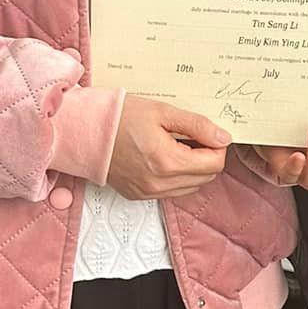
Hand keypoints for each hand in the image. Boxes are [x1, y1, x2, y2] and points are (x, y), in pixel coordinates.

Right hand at [105, 96, 231, 200]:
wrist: (84, 132)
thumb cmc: (119, 117)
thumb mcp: (162, 112)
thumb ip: (197, 125)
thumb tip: (223, 138)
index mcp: (168, 162)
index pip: (214, 164)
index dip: (217, 146)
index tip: (207, 133)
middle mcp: (159, 184)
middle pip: (205, 177)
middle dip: (206, 157)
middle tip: (191, 137)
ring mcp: (148, 193)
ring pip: (190, 187)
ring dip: (192, 169)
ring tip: (175, 146)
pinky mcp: (139, 195)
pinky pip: (171, 191)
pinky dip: (175, 177)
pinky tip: (162, 158)